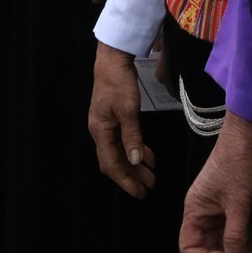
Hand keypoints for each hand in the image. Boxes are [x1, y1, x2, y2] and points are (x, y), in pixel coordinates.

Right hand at [88, 43, 156, 197]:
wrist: (112, 60)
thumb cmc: (118, 82)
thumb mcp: (128, 110)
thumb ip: (132, 137)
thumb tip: (135, 160)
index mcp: (100, 131)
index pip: (111, 164)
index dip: (125, 180)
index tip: (138, 193)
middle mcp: (100, 131)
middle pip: (114, 161)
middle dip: (131, 176)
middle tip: (148, 188)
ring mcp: (106, 125)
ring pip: (120, 152)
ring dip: (135, 165)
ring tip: (151, 176)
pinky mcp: (113, 119)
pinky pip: (124, 141)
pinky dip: (136, 150)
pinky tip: (148, 156)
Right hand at [180, 113, 251, 252]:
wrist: (250, 134)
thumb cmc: (237, 159)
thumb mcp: (239, 203)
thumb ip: (236, 236)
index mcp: (195, 209)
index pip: (189, 247)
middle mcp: (204, 211)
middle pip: (209, 248)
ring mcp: (220, 209)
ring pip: (225, 242)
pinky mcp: (235, 205)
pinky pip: (237, 230)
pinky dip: (246, 242)